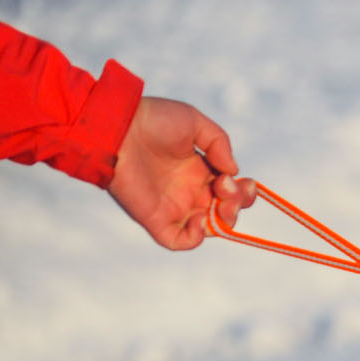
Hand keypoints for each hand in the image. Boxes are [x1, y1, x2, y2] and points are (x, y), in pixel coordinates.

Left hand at [107, 97, 256, 250]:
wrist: (117, 126)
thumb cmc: (153, 119)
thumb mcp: (194, 122)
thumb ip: (220, 143)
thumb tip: (233, 172)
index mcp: (199, 170)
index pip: (229, 191)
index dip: (242, 191)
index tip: (236, 179)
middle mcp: (188, 191)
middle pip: (224, 212)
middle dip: (237, 205)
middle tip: (227, 190)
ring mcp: (173, 206)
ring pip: (208, 229)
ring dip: (223, 222)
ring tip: (219, 204)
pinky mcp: (155, 219)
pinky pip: (179, 241)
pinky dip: (195, 238)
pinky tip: (200, 220)